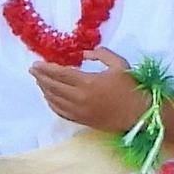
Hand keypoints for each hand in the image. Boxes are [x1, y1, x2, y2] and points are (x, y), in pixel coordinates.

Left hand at [31, 46, 148, 132]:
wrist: (141, 114)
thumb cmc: (132, 88)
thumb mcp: (120, 64)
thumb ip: (101, 54)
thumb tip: (84, 54)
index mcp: (88, 82)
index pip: (60, 73)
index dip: (46, 68)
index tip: (36, 64)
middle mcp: (79, 97)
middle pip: (53, 86)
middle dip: (41, 77)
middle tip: (33, 70)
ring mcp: (79, 111)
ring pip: (54, 99)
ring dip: (44, 89)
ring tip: (39, 81)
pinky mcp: (81, 120)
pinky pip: (60, 112)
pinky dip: (51, 103)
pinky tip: (49, 97)